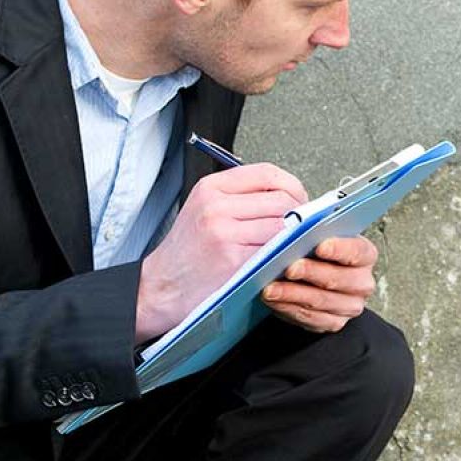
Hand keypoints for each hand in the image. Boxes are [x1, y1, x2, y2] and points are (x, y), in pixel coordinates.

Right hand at [135, 163, 307, 342]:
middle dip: (299, 213)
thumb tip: (289, 195)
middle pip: (281, 199)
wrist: (160, 287)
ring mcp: (224, 233)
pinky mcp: (233, 260)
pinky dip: (284, 254)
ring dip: (294, 236)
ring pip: (282, 225)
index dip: (291, 185)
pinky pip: (274, 251)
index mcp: (211, 188)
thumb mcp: (204, 209)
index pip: (267, 173)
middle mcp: (216, 207)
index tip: (298, 198)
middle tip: (299, 227)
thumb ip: (241, 197)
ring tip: (289, 244)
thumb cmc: (187, 252)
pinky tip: (280, 259)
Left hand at [261, 236, 377, 332]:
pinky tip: (273, 300)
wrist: (308, 277)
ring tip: (270, 288)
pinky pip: (310, 319)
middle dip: (312, 273)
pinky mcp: (333, 323)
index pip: (357, 251)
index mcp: (364, 255)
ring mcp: (349, 305)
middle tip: (290, 267)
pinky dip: (288, 309)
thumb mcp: (315, 234)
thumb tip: (295, 225)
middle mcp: (362, 282)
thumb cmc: (312, 250)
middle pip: (339, 279)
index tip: (319, 246)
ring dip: (293, 294)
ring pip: (321, 301)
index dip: (339, 249)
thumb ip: (312, 229)